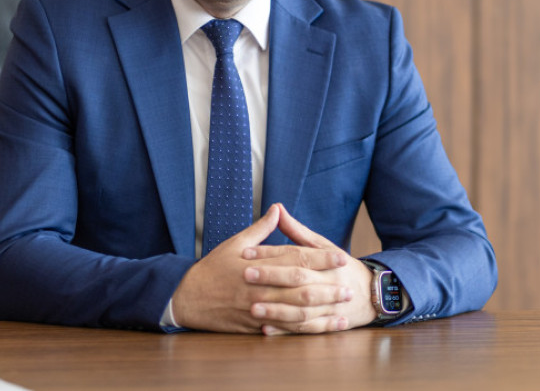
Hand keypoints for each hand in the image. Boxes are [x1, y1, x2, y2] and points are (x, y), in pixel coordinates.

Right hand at [171, 203, 355, 333]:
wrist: (190, 298)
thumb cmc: (213, 268)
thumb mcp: (234, 243)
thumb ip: (260, 229)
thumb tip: (277, 209)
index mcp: (258, 264)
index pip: (295, 259)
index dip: (320, 259)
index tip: (340, 257)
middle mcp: (260, 286)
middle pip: (300, 287)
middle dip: (327, 287)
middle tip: (349, 287)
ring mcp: (259, 308)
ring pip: (296, 311)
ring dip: (322, 310)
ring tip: (342, 308)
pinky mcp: (256, 325)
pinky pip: (285, 329)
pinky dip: (306, 329)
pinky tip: (322, 328)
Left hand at [241, 204, 375, 334]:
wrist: (372, 294)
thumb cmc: (340, 266)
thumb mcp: (322, 245)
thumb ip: (297, 230)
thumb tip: (277, 208)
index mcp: (328, 260)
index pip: (296, 254)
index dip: (271, 253)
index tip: (246, 253)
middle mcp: (329, 282)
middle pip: (298, 279)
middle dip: (271, 277)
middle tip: (245, 274)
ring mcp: (329, 305)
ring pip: (300, 308)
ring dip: (276, 309)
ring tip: (252, 308)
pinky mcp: (327, 323)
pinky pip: (305, 328)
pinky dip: (286, 330)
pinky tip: (265, 328)